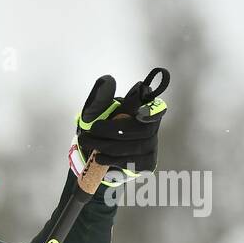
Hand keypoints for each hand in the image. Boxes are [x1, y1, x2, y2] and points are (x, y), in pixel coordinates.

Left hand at [70, 69, 168, 186]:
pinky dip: (111, 160)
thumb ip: (100, 97)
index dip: (151, 111)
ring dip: (105, 146)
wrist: (95, 154)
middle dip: (110, 132)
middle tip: (89, 134)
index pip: (155, 108)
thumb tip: (107, 79)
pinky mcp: (146, 163)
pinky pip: (131, 162)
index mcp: (143, 108)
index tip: (139, 113)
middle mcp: (152, 126)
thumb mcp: (95, 112)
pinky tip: (100, 157)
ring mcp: (152, 145)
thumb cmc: (99, 128)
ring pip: (133, 147)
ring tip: (88, 144)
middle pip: (140, 130)